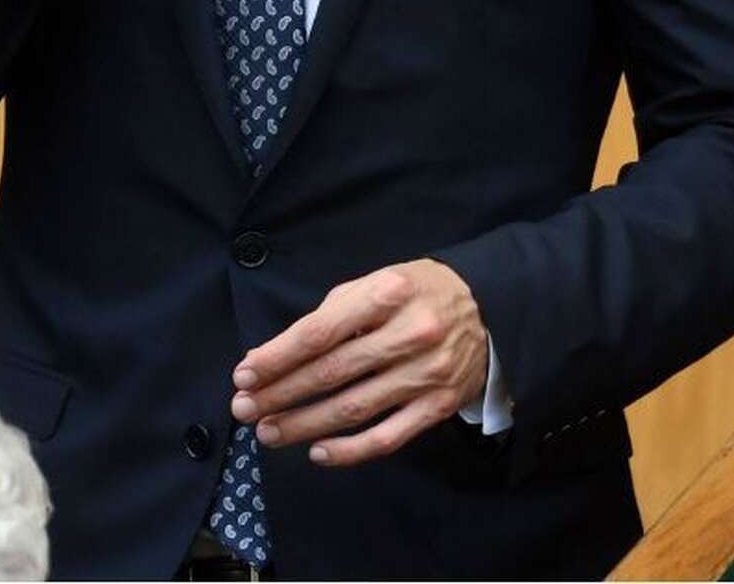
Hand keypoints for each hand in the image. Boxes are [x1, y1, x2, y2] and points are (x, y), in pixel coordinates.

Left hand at [230, 259, 487, 467]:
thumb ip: (332, 314)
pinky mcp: (438, 407)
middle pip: (332, 373)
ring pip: (354, 408)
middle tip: (245, 409)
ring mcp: (426, 374)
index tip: (244, 374)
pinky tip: (318, 452)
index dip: (278, 357)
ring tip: (269, 431)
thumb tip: (276, 354)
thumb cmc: (416, 293)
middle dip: (281, 394)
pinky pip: (387, 436)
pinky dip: (350, 450)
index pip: (320, 332)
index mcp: (387, 293)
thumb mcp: (376, 282)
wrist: (489, 309)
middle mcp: (409, 333)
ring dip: (305, 424)